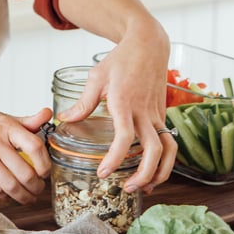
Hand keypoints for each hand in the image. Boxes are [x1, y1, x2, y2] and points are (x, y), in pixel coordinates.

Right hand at [0, 105, 52, 203]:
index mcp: (5, 124)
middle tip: (38, 190)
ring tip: (27, 198)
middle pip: (25, 171)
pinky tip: (8, 195)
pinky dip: (4, 195)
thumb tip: (48, 114)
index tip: (45, 172)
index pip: (35, 145)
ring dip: (23, 196)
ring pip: (10, 184)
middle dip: (36, 187)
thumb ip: (24, 122)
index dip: (44, 163)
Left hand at [57, 25, 175, 193]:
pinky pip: (168, 141)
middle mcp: (144, 111)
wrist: (148, 45)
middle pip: (153, 150)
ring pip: (168, 149)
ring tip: (144, 187)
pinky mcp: (162, 115)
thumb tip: (65, 120)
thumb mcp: (97, 77)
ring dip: (160, 172)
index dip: (114, 158)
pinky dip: (164, 160)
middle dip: (143, 174)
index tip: (103, 173)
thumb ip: (83, 102)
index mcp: (125, 102)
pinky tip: (151, 172)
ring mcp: (156, 114)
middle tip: (127, 189)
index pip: (124, 136)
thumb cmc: (120, 59)